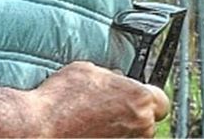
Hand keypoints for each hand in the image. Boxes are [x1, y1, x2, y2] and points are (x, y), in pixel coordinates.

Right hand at [32, 62, 169, 137]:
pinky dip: (109, 135)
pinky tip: (90, 130)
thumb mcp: (88, 70)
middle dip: (131, 111)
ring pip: (133, 133)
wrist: (43, 127)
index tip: (133, 95)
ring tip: (93, 119)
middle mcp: (142, 125)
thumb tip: (117, 80)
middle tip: (106, 105)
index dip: (145, 96)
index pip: (160, 100)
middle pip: (147, 118)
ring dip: (120, 126)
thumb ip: (111, 77)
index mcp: (139, 98)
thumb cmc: (62, 99)